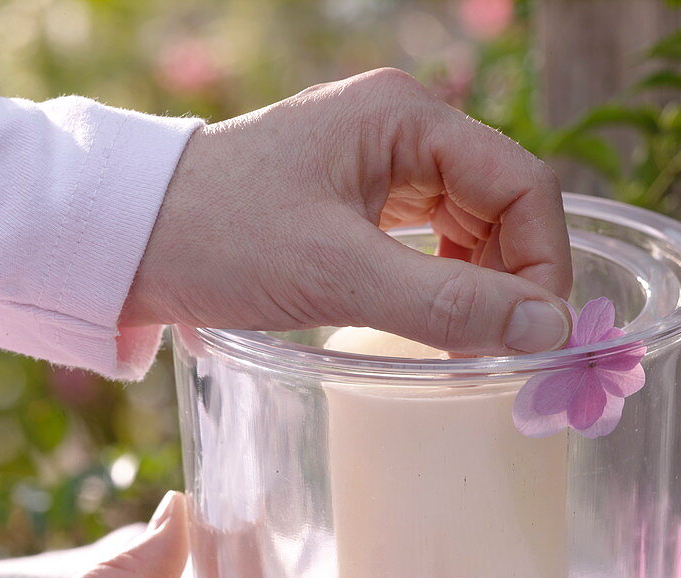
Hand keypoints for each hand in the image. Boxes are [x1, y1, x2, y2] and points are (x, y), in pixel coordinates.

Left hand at [121, 68, 571, 355]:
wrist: (131, 241)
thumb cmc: (223, 240)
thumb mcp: (340, 275)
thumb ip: (448, 305)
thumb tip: (549, 332)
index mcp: (407, 119)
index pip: (522, 185)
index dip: (544, 264)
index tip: (540, 338)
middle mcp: (403, 131)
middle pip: (503, 207)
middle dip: (514, 282)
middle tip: (506, 354)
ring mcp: (380, 166)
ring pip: (470, 229)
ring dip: (481, 289)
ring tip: (471, 347)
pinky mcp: (357, 202)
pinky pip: (429, 243)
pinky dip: (443, 286)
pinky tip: (436, 325)